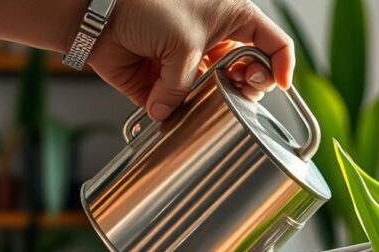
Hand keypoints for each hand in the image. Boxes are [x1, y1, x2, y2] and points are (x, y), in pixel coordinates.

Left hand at [87, 0, 294, 120]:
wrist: (95, 13)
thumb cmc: (144, 6)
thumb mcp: (186, 44)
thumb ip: (190, 86)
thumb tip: (172, 113)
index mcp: (233, 17)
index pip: (274, 42)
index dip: (283, 65)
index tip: (281, 86)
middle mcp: (216, 40)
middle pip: (252, 71)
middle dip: (251, 86)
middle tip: (244, 90)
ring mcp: (192, 61)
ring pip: (218, 92)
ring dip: (218, 102)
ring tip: (212, 101)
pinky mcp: (166, 79)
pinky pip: (180, 104)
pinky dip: (178, 112)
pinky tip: (175, 111)